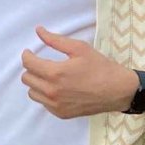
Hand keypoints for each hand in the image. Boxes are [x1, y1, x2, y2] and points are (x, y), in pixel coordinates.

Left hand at [21, 27, 139, 118]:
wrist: (118, 90)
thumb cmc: (101, 67)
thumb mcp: (80, 48)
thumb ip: (56, 40)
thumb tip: (38, 31)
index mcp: (55, 73)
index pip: (28, 63)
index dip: (27, 55)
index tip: (31, 52)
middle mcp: (52, 91)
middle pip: (27, 78)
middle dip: (32, 68)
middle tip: (43, 63)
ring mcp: (55, 105)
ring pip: (32, 92)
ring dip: (37, 82)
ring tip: (50, 77)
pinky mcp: (61, 113)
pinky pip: (43, 103)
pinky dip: (46, 95)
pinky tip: (59, 89)